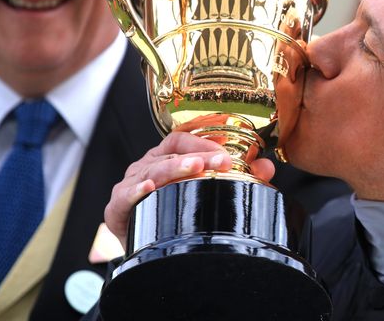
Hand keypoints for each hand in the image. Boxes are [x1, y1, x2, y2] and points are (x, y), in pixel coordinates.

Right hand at [104, 131, 275, 247]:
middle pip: (170, 152)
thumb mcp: (205, 192)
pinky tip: (149, 188)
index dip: (203, 142)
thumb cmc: (173, 211)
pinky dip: (137, 191)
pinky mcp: (117, 207)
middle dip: (198, 155)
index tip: (227, 153)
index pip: (181, 139)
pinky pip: (125, 196)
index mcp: (165, 156)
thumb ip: (239, 178)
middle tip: (222, 162)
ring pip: (152, 169)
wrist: (142, 246)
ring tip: (196, 167)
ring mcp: (130, 183)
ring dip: (175, 167)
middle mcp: (146, 165)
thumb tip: (266, 168)